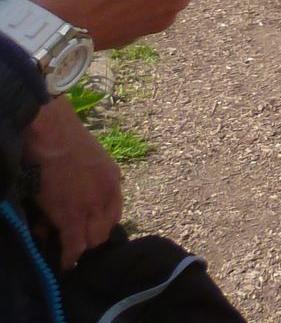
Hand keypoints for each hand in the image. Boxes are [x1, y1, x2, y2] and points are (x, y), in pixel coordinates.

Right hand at [23, 98, 121, 268]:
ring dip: (77, 246)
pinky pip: (74, 245)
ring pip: (91, 240)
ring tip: (64, 248)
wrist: (51, 133)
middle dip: (89, 238)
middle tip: (73, 242)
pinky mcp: (72, 216)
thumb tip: (69, 207)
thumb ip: (87, 184)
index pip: (114, 213)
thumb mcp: (87, 162)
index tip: (88, 232)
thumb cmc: (61, 141)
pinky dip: (69, 257)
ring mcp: (92, 206)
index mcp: (113, 180)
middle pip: (104, 230)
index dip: (100, 226)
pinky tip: (64, 263)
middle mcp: (108, 194)